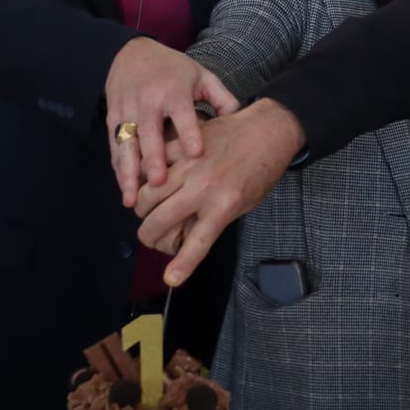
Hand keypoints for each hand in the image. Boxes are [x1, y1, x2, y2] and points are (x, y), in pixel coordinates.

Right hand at [106, 38, 240, 205]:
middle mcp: (148, 101)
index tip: (197, 153)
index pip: (182, 113)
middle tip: (159, 184)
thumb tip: (242, 122)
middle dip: (153, 159)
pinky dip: (118, 169)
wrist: (131, 53)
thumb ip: (222, 98)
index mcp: (174, 90)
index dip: (189, 132)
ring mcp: (127, 111)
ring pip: (126, 145)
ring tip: (133, 199)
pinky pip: (115, 147)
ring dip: (129, 173)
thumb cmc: (173, 69)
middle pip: (149, 133)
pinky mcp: (112, 119)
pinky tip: (125, 189)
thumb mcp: (201, 75)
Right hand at [136, 99, 306, 284]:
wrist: (266, 131)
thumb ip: (215, 219)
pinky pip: (151, 167)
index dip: (182, 266)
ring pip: (147, 195)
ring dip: (142, 209)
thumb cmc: (260, 169)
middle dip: (148, 236)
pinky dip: (146, 179)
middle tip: (152, 237)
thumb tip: (187, 234)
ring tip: (149, 212)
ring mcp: (189, 166)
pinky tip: (151, 184)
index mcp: (223, 206)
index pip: (197, 244)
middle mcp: (203, 188)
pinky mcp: (181, 146)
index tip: (171, 279)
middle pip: (158, 221)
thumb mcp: (245, 204)